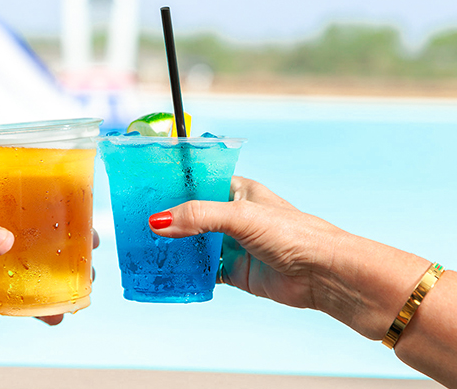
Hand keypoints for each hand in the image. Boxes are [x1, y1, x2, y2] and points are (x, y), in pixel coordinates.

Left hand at [0, 189, 99, 342]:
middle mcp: (2, 232)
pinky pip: (35, 299)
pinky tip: (58, 315)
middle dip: (74, 236)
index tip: (82, 203)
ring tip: (84, 280)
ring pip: (48, 264)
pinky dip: (51, 306)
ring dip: (70, 271)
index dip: (58, 196)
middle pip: (48, 229)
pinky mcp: (4, 295)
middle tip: (92, 244)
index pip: (30, 193)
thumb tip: (6, 242)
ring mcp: (5, 264)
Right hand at [148, 176, 344, 309]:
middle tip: (135, 224)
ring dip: (174, 248)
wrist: (320, 273)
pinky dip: (187, 273)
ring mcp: (232, 244)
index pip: (197, 183)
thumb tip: (157, 222)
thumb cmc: (292, 233)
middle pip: (190, 215)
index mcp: (236, 190)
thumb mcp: (240, 217)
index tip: (143, 192)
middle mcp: (232, 215)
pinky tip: (168, 274)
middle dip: (167, 221)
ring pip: (194, 244)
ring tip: (144, 250)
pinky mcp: (234, 271)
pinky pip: (203, 271)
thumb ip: (198, 217)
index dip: (172, 188)